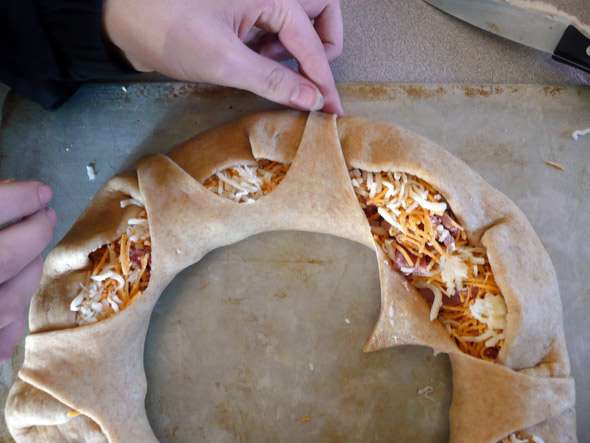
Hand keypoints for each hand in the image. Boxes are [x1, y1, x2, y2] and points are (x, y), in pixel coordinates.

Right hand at [0, 181, 55, 364]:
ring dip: (27, 274)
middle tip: (45, 216)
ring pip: (9, 300)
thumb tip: (13, 192)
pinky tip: (11, 311)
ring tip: (30, 257)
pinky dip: (8, 327)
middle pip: (6, 256)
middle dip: (33, 233)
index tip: (39, 192)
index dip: (18, 198)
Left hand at [103, 0, 343, 114]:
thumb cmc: (165, 27)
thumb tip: (310, 97)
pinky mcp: (240, 11)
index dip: (322, 79)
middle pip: (319, 12)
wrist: (121, 17)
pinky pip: (273, 27)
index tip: (331, 108)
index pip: (311, 41)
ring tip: (269, 67)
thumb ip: (272, 80)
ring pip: (298, 21)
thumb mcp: (224, 61)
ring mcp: (254, 0)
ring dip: (295, 49)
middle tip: (308, 75)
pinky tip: (254, 61)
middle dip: (320, 46)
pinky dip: (273, 49)